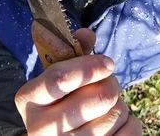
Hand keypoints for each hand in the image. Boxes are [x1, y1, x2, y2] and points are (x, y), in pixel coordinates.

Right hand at [15, 29, 141, 134]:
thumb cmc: (57, 103)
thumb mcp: (54, 79)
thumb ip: (71, 54)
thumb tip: (86, 34)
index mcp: (29, 100)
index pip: (59, 79)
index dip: (88, 67)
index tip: (107, 62)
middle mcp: (42, 128)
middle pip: (96, 99)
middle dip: (110, 85)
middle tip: (109, 83)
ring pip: (114, 115)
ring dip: (119, 103)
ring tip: (108, 104)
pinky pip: (129, 133)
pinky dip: (130, 122)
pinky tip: (116, 121)